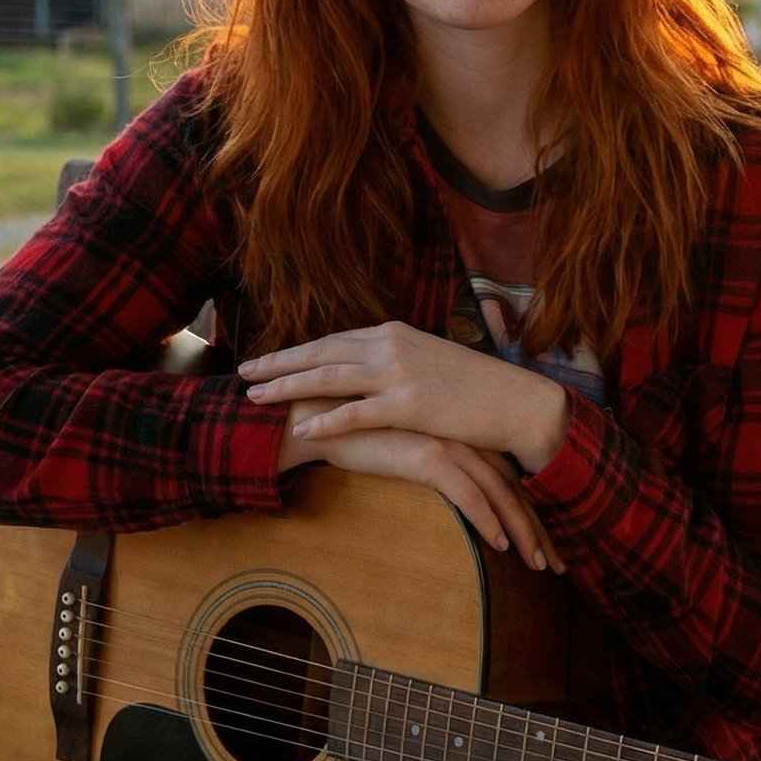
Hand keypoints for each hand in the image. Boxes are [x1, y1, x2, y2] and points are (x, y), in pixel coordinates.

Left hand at [242, 321, 569, 477]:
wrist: (518, 402)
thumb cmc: (479, 389)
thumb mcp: (432, 363)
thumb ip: (398, 363)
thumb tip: (372, 373)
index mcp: (395, 333)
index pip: (334, 340)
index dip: (297, 351)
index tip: (268, 359)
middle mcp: (391, 345)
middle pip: (321, 353)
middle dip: (279, 363)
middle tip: (243, 372)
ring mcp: (399, 374)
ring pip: (330, 377)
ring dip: (288, 386)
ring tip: (255, 397)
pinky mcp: (410, 405)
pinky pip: (357, 412)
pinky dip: (327, 419)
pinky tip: (302, 427)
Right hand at [279, 401, 562, 571]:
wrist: (321, 418)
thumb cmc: (362, 436)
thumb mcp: (407, 449)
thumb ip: (433, 462)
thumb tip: (455, 493)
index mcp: (465, 433)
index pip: (513, 475)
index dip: (535, 510)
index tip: (548, 542)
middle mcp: (464, 435)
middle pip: (516, 486)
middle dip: (540, 527)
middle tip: (557, 563)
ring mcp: (449, 442)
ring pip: (500, 492)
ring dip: (522, 531)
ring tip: (537, 564)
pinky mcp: (428, 455)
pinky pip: (468, 494)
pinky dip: (488, 521)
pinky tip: (500, 546)